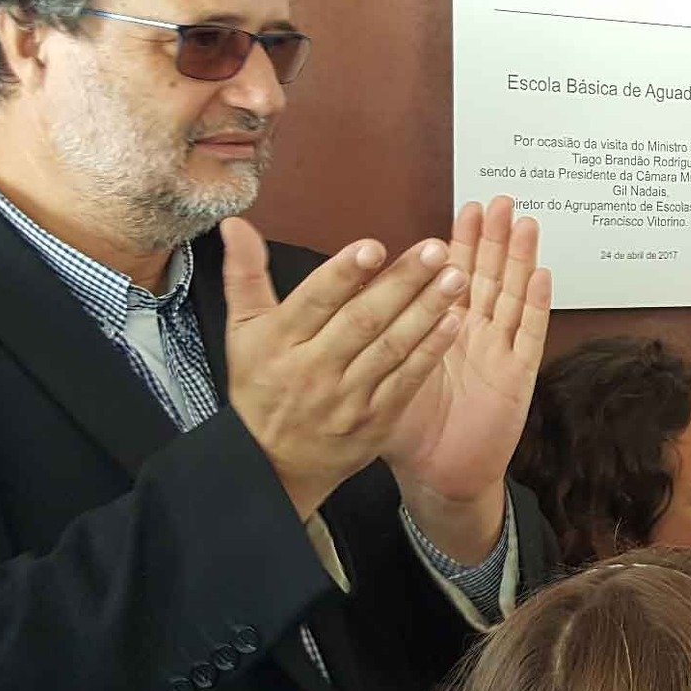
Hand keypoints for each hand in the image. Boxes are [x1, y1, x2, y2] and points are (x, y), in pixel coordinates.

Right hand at [220, 219, 467, 516]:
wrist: (272, 465)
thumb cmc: (260, 388)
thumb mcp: (242, 332)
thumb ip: (245, 275)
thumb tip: (236, 224)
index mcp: (279, 342)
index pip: (313, 302)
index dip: (343, 274)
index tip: (373, 247)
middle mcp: (314, 369)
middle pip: (362, 321)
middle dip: (401, 284)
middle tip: (434, 251)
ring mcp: (348, 397)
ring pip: (391, 348)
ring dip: (426, 311)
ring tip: (454, 278)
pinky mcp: (376, 419)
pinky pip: (407, 380)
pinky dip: (431, 351)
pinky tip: (453, 322)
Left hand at [378, 196, 552, 502]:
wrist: (438, 474)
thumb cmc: (409, 428)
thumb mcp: (378, 376)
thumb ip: (366, 340)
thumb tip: (336, 300)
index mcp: (441, 330)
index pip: (451, 277)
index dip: (460, 243)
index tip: (464, 210)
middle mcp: (473, 334)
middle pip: (487, 276)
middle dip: (494, 238)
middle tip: (499, 201)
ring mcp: (497, 352)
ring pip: (510, 296)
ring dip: (519, 260)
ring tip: (523, 223)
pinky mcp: (516, 376)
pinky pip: (528, 335)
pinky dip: (535, 306)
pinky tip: (541, 276)